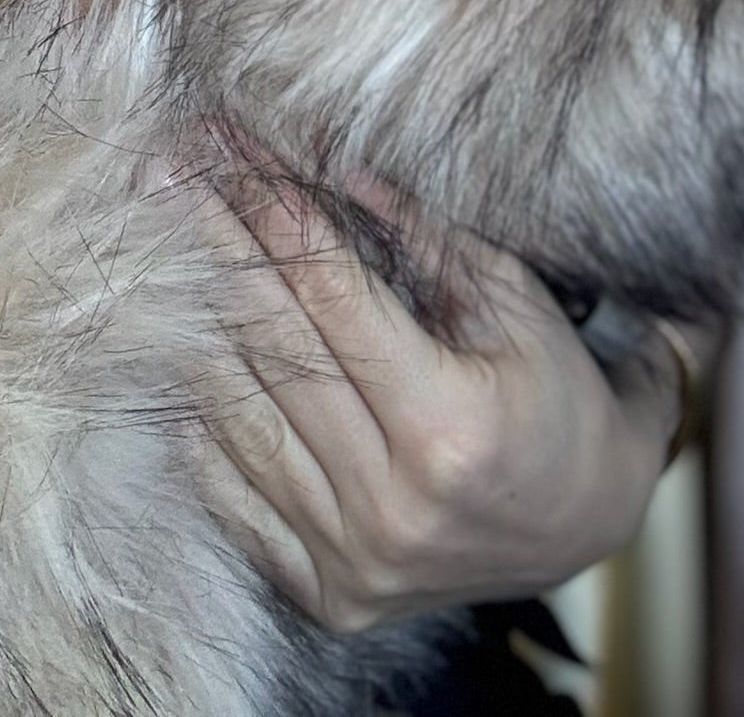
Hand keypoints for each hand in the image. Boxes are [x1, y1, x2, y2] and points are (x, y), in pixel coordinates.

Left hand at [198, 170, 683, 635]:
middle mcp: (395, 508)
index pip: (331, 295)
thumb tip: (333, 163)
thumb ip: (423, 236)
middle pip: (274, 347)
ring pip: (239, 419)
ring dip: (190, 320)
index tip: (229, 146)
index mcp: (450, 430)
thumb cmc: (558, 395)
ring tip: (152, 243)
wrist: (591, 526)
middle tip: (164, 168)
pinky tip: (176, 349)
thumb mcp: (514, 303)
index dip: (274, 211)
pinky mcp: (329, 597)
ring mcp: (355, 563)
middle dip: (214, 242)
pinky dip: (200, 419)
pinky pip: (233, 497)